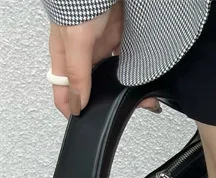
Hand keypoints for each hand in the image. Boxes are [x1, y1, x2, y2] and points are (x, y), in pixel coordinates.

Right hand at [48, 2, 159, 117]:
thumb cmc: (80, 5)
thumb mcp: (75, 43)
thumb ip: (77, 73)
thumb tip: (78, 103)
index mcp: (65, 57)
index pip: (65, 91)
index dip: (74, 109)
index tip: (87, 124)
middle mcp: (83, 56)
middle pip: (93, 89)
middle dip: (109, 104)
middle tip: (129, 113)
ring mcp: (102, 50)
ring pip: (114, 80)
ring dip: (128, 92)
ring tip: (146, 102)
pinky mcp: (119, 43)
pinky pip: (129, 66)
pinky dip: (138, 77)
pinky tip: (146, 85)